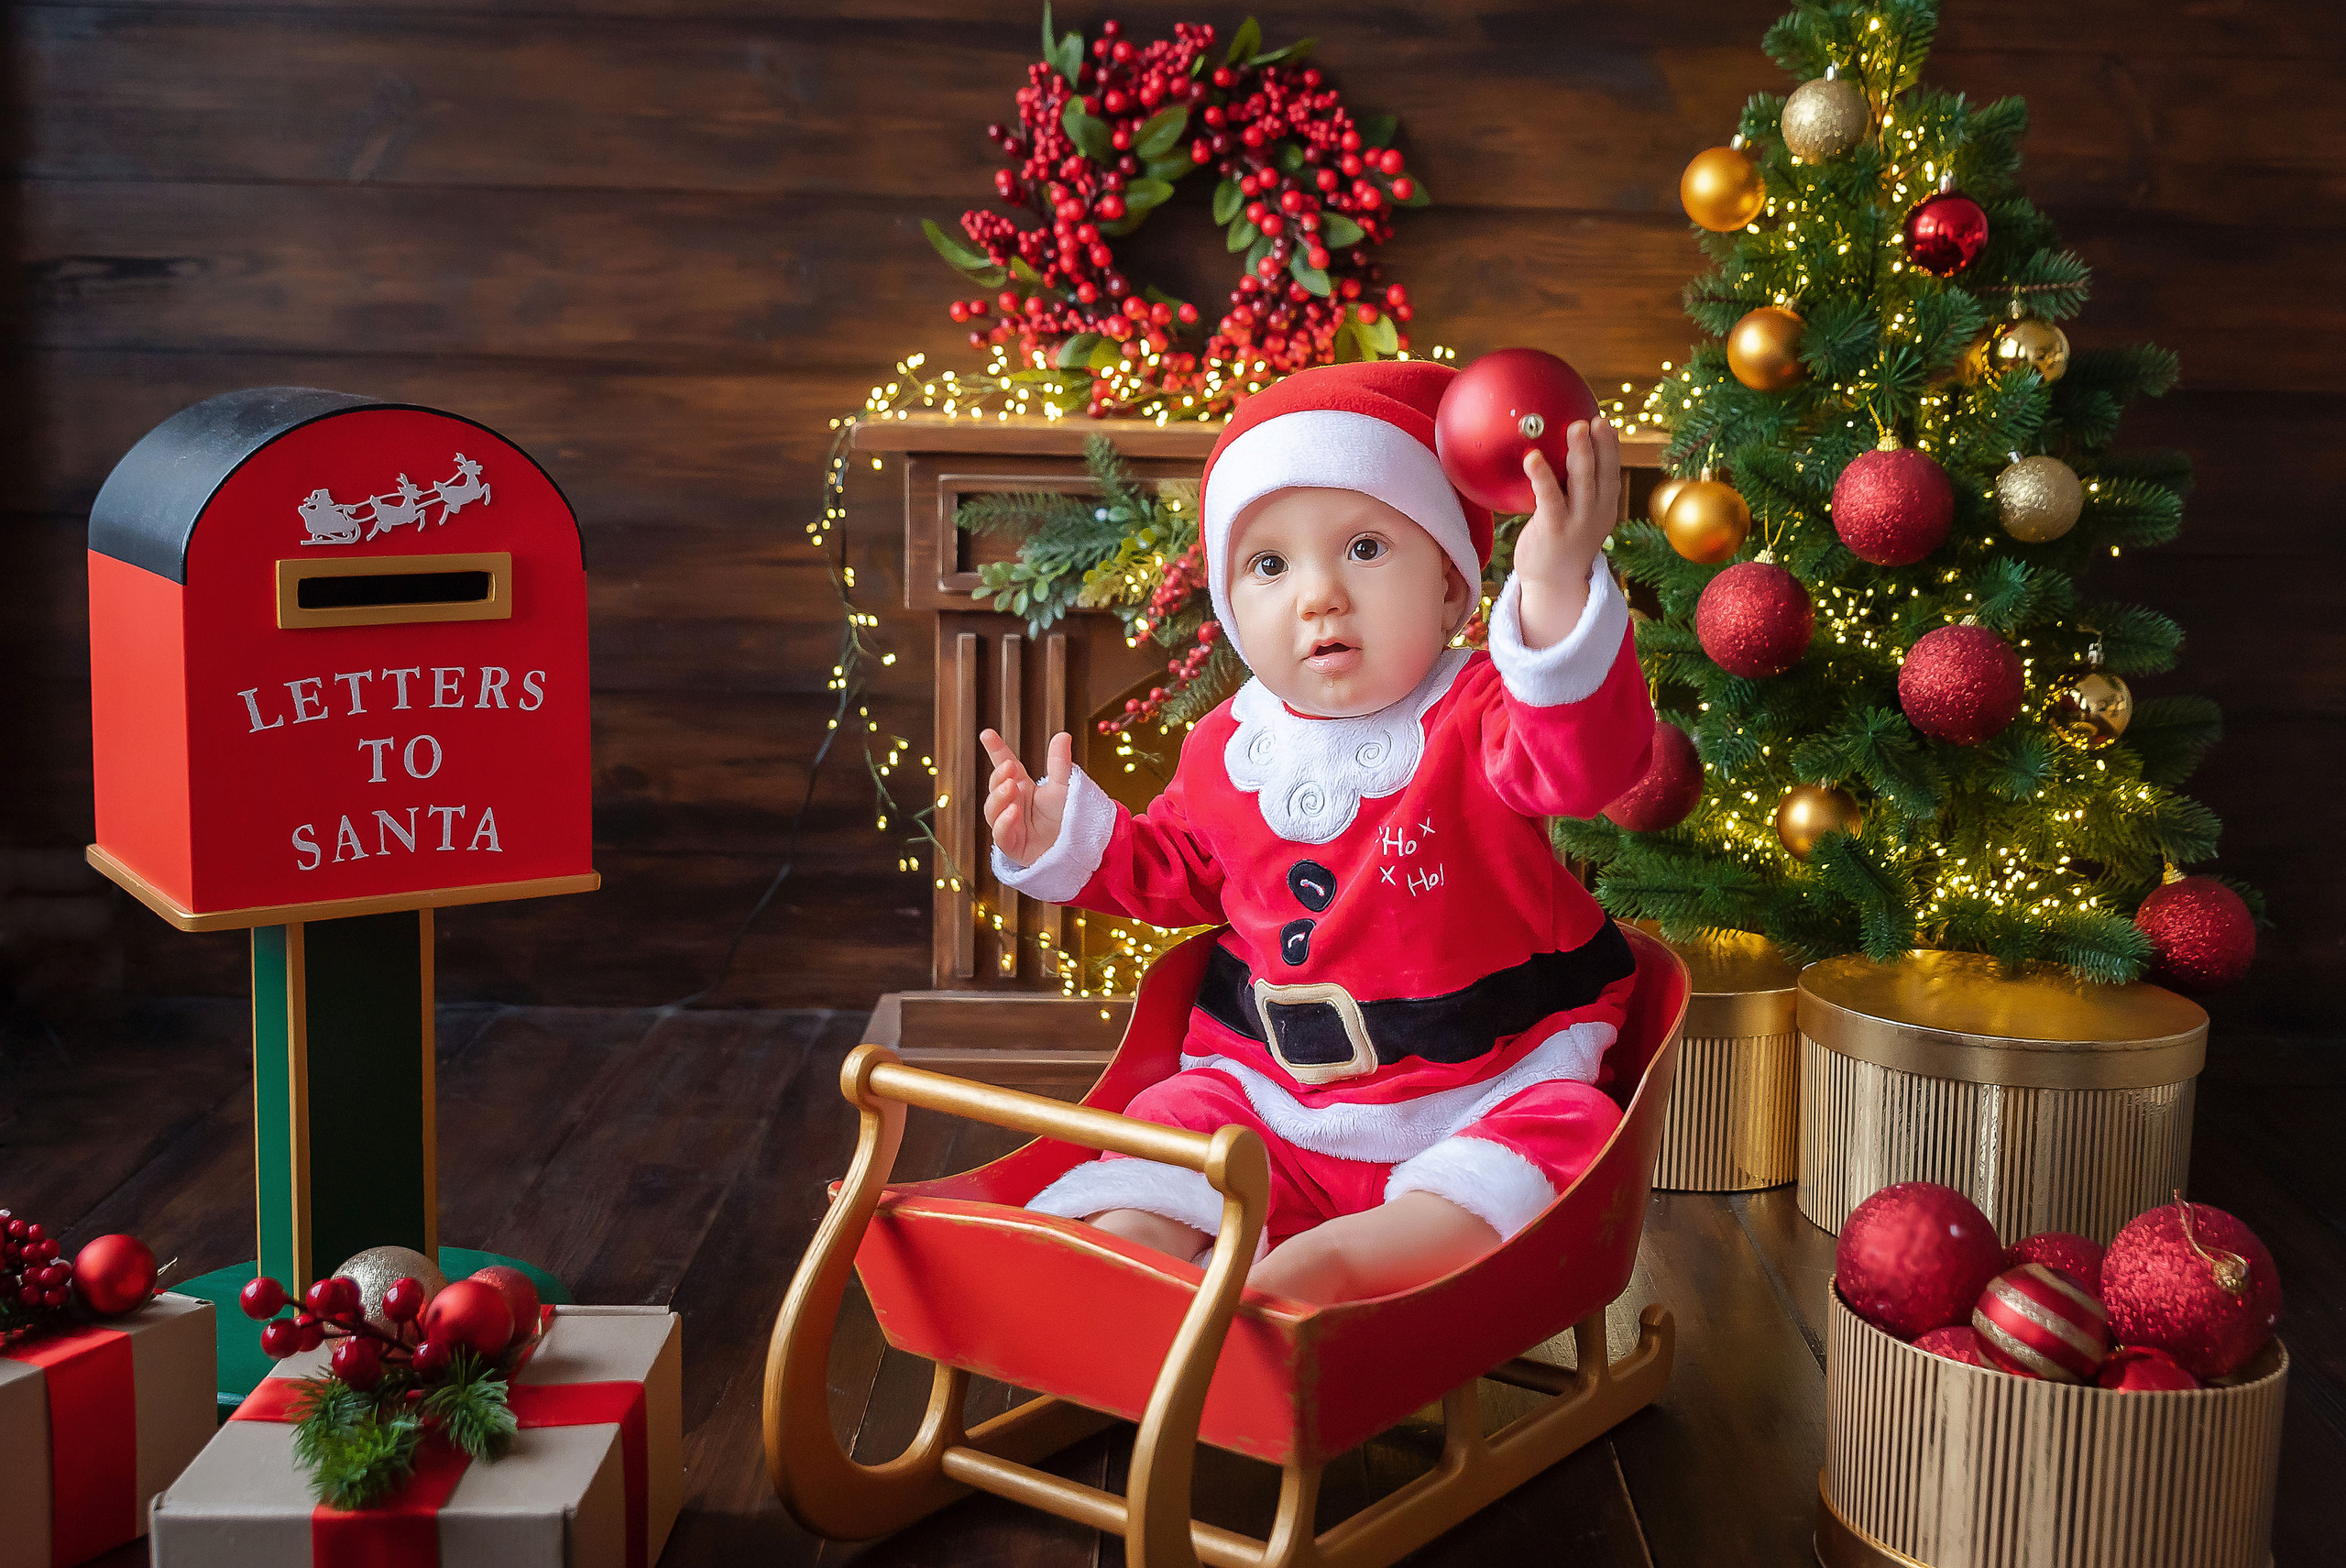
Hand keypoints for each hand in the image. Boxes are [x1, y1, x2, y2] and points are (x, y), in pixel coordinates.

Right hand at [981, 729, 1071, 866]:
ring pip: (992, 810)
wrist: (1076, 847)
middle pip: (995, 787)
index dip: (996, 750)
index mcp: (1022, 786)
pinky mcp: (1012, 845)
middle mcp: (1011, 804)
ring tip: (1011, 788)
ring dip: (999, 798)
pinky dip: (1004, 823)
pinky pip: (1000, 834)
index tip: (987, 734)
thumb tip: (1063, 734)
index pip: (1005, 765)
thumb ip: (1060, 763)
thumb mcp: (1064, 787)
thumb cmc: (1067, 817)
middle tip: (1009, 768)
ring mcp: (1008, 824)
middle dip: (998, 776)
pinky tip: (1013, 812)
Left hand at [1512, 417, 1620, 648]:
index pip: (1611, 473)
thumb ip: (1575, 491)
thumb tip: (1560, 459)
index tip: (1604, 422)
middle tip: (1592, 419)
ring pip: (1582, 481)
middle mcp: (1596, 513)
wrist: (1553, 585)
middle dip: (1601, 444)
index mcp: (1605, 508)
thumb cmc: (1561, 543)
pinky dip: (1542, 475)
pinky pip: (1549, 497)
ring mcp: (1577, 522)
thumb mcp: (1577, 517)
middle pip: (1602, 473)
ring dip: (1580, 453)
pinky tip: (1532, 458)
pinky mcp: (1553, 529)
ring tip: (1574, 427)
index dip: (1610, 447)